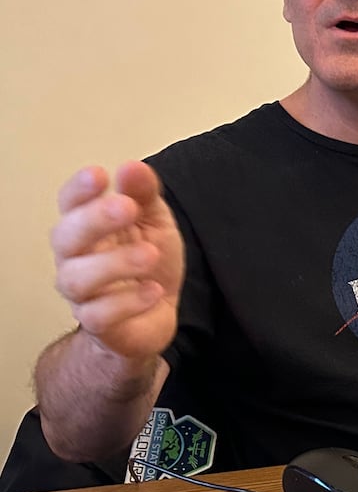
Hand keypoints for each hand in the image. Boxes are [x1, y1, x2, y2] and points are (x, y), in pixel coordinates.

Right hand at [49, 162, 184, 361]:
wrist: (157, 314)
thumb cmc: (147, 262)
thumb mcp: (155, 222)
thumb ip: (144, 195)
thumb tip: (132, 167)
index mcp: (87, 227)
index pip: (69, 204)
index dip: (78, 189)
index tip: (99, 175)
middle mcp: (75, 258)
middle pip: (66, 237)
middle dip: (94, 219)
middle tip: (127, 207)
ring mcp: (82, 294)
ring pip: (77, 278)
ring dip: (115, 263)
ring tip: (150, 255)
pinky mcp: (97, 324)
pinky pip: (99, 315)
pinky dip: (127, 302)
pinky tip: (153, 291)